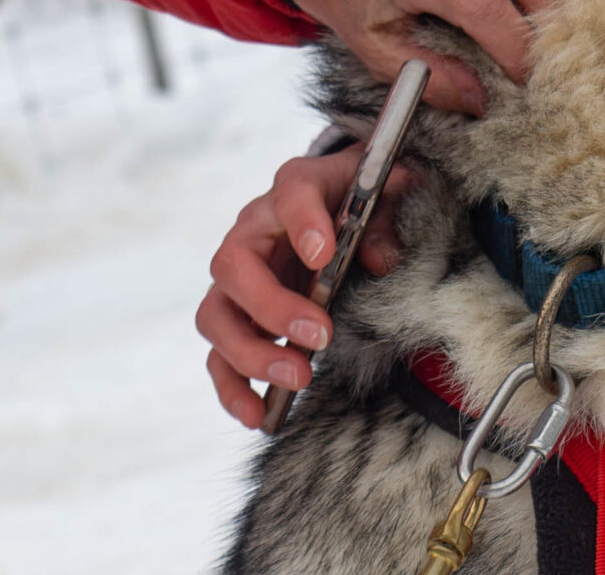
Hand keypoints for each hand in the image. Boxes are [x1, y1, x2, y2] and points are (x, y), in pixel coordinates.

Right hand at [197, 144, 410, 427]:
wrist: (343, 211)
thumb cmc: (362, 203)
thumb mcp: (388, 198)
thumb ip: (385, 223)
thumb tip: (381, 260)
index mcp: (295, 187)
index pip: (293, 192)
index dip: (303, 222)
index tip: (324, 254)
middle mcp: (253, 231)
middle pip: (233, 265)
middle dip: (272, 306)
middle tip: (319, 334)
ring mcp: (239, 279)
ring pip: (216, 316)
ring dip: (251, 353)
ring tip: (299, 378)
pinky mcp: (240, 320)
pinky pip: (219, 357)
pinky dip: (233, 389)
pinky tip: (260, 416)